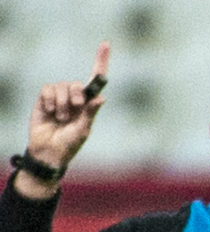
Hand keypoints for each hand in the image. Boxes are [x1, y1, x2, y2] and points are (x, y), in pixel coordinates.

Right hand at [23, 45, 108, 185]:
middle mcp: (75, 97)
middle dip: (76, 97)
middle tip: (73, 112)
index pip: (96, 80)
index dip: (101, 61)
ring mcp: (59, 96)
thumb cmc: (69, 144)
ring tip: (60, 118)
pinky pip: (48, 89)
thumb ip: (90, 113)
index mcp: (88, 104)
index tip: (106, 44)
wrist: (48, 151)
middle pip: (77, 84)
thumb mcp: (83, 130)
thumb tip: (101, 97)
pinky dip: (49, 101)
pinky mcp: (44, 97)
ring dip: (61, 104)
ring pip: (62, 86)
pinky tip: (49, 113)